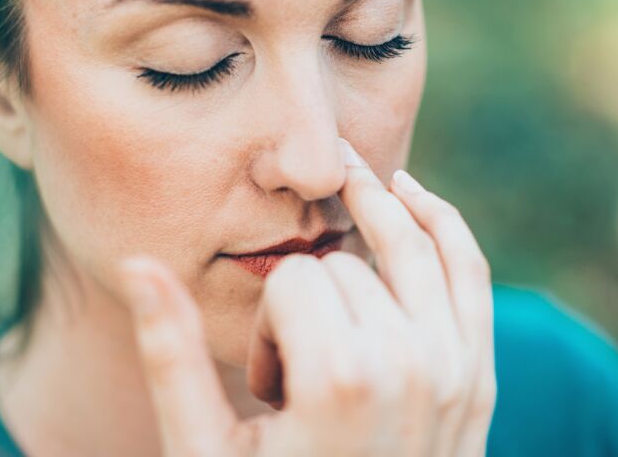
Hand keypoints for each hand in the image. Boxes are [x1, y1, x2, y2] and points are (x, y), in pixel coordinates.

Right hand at [116, 137, 495, 455]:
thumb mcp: (204, 451)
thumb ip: (172, 355)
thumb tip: (139, 262)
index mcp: (341, 381)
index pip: (291, 282)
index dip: (265, 326)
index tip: (268, 390)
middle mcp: (409, 365)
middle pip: (342, 266)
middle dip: (309, 306)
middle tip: (298, 378)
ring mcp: (454, 369)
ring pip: (411, 243)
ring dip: (372, 215)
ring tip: (345, 186)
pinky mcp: (478, 376)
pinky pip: (470, 270)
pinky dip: (443, 221)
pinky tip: (410, 193)